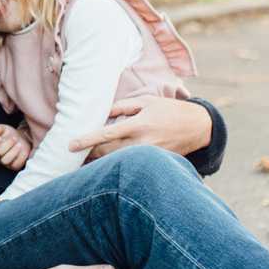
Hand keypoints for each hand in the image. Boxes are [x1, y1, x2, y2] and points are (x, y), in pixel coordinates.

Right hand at [0, 125, 30, 169]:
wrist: (21, 140)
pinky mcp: (13, 166)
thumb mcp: (4, 129)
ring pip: (5, 161)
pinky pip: (16, 164)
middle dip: (7, 144)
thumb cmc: (9, 134)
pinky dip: (21, 156)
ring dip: (13, 151)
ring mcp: (5, 162)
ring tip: (19, 144)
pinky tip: (23, 149)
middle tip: (14, 138)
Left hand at [67, 95, 210, 161]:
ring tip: (84, 161)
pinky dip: (116, 166)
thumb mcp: (147, 101)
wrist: (198, 127)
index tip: (70, 146)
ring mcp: (148, 157)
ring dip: (100, 163)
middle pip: (107, 153)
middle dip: (88, 155)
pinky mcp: (153, 164)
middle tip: (73, 155)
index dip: (86, 140)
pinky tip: (106, 166)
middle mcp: (142, 143)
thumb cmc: (169, 110)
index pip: (106, 134)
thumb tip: (101, 113)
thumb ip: (122, 107)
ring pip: (117, 163)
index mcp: (138, 125)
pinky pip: (130, 167)